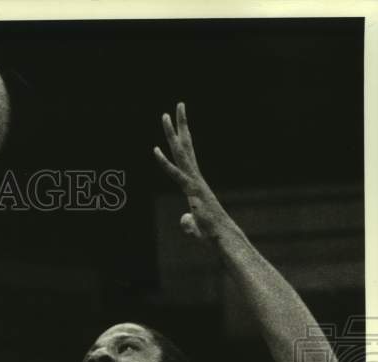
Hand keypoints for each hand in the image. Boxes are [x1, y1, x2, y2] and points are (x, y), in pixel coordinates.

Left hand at [154, 102, 231, 241]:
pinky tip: (154, 150)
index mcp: (195, 182)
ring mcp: (194, 182)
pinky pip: (176, 174)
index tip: (179, 122)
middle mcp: (195, 177)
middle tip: (177, 106)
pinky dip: (164, 163)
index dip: (182, 138)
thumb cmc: (211, 234)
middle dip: (180, 126)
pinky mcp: (192, 190)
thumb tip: (185, 218)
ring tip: (165, 115)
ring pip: (181, 153)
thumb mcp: (194, 226)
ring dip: (172, 134)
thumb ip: (187, 220)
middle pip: (185, 147)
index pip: (187, 155)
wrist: (223, 238)